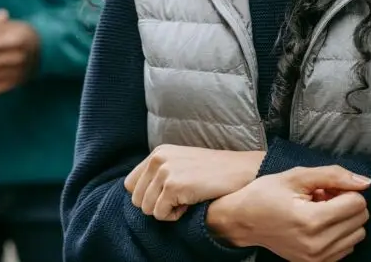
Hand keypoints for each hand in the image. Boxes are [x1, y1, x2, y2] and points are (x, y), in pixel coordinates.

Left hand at [123, 146, 264, 220]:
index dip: (147, 197)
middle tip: (180, 200)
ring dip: (166, 212)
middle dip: (156, 206)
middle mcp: (157, 159)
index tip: (168, 196)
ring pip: (147, 209)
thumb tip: (138, 196)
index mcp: (157, 153)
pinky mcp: (173, 186)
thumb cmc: (213, 173)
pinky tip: (190, 204)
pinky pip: (160, 214)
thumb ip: (159, 173)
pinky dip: (174, 216)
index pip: (131, 185)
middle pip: (137, 199)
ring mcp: (164, 172)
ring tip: (186, 201)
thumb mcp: (181, 164)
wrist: (240, 171)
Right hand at [206, 165, 370, 261]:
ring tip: (321, 210)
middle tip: (323, 197)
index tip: (325, 188)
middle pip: (361, 219)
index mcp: (312, 219)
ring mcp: (318, 257)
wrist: (243, 221)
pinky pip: (348, 248)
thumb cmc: (266, 194)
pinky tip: (320, 224)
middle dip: (346, 203)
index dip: (344, 189)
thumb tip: (366, 182)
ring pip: (358, 234)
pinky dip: (339, 233)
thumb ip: (333, 175)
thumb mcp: (296, 176)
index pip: (357, 203)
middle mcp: (318, 243)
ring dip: (345, 219)